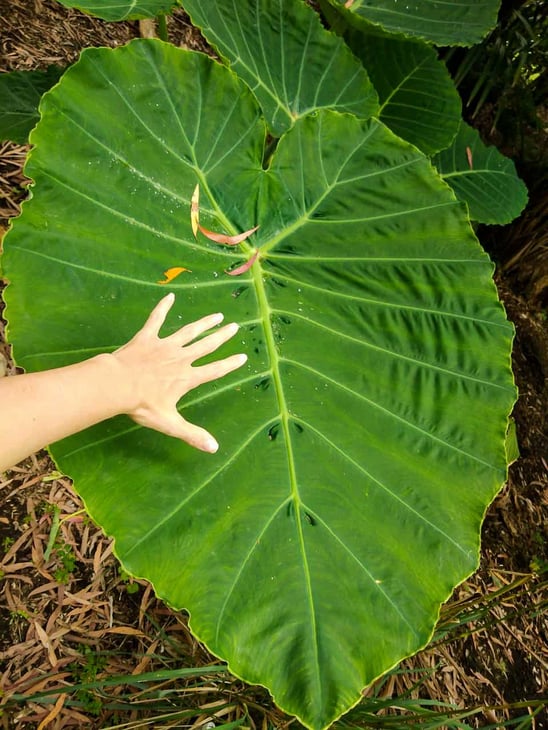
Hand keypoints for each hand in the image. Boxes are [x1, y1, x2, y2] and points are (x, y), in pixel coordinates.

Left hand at [111, 293, 246, 452]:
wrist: (117, 385)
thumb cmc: (142, 405)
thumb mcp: (170, 423)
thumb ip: (192, 434)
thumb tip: (214, 448)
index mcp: (187, 378)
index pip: (214, 371)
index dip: (229, 364)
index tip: (242, 357)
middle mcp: (180, 358)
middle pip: (206, 346)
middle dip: (221, 336)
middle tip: (234, 327)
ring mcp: (164, 345)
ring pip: (188, 331)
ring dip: (203, 323)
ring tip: (216, 315)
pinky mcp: (147, 337)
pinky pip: (156, 319)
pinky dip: (163, 307)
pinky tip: (170, 296)